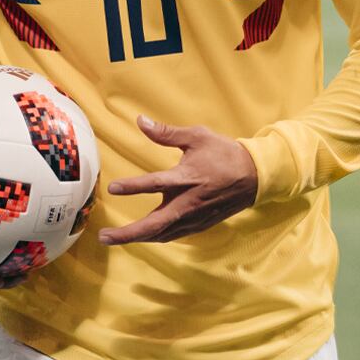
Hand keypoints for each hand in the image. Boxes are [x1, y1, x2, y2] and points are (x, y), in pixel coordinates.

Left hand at [98, 116, 258, 245]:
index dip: (133, 187)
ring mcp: (193, 217)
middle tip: (104, 236)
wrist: (254, 176)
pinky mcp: (199, 225)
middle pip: (153, 224)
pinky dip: (155, 237)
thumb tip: (140, 121)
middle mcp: (187, 203)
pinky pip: (173, 235)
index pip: (154, 184)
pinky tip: (144, 236)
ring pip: (161, 234)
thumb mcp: (197, 136)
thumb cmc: (224, 154)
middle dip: (127, 234)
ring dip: (137, 238)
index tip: (113, 188)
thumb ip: (166, 133)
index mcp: (186, 178)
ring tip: (116, 238)